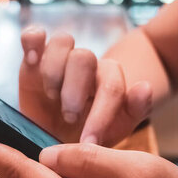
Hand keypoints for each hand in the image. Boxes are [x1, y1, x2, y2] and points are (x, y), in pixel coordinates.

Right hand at [20, 26, 152, 145]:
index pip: (111, 86)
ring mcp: (59, 58)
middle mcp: (85, 64)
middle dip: (75, 89)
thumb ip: (135, 108)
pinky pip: (33, 35)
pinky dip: (32, 41)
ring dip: (54, 70)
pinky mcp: (32, 58)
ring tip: (50, 96)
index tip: (88, 143)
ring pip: (62, 42)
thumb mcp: (115, 129)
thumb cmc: (88, 135)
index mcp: (108, 80)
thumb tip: (145, 86)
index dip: (101, 114)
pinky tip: (32, 60)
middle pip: (85, 57)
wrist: (54, 139)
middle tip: (69, 117)